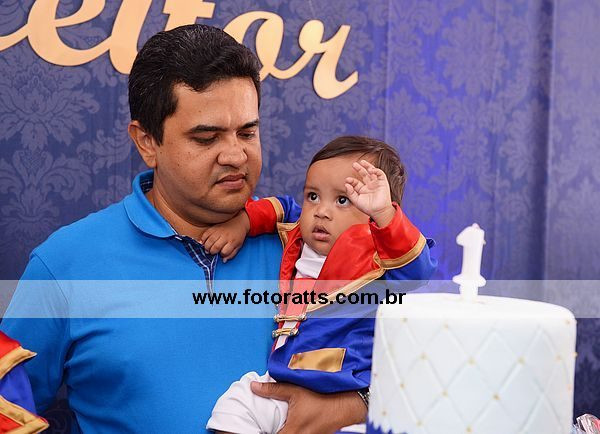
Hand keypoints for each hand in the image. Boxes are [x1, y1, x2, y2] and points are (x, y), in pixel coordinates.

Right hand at [200, 211, 249, 261]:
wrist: (238, 222)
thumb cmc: (238, 236)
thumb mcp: (238, 246)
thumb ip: (232, 254)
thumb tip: (223, 260)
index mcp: (232, 242)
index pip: (224, 251)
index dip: (222, 255)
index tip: (221, 254)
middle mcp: (225, 236)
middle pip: (215, 247)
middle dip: (212, 252)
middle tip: (211, 253)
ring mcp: (219, 231)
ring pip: (209, 241)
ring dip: (206, 247)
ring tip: (207, 250)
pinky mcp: (214, 227)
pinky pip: (206, 233)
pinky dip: (203, 239)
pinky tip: (203, 243)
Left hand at [251, 381, 366, 433]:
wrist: (344, 405)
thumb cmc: (321, 398)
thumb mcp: (295, 390)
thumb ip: (273, 389)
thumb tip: (254, 386)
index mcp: (292, 431)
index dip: (264, 433)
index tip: (258, 429)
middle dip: (271, 432)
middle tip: (266, 426)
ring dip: (281, 432)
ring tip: (276, 426)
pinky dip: (290, 431)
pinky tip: (288, 426)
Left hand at [345, 160, 394, 226]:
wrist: (378, 211)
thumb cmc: (368, 208)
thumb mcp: (356, 200)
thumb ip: (350, 193)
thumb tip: (346, 184)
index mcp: (363, 190)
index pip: (356, 182)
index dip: (352, 180)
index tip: (347, 180)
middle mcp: (369, 186)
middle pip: (364, 174)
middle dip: (359, 169)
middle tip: (354, 164)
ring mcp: (376, 184)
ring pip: (372, 172)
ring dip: (368, 166)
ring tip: (362, 162)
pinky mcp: (383, 183)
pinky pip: (380, 174)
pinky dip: (376, 170)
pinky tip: (371, 170)